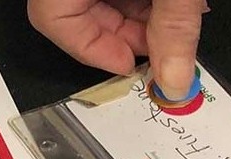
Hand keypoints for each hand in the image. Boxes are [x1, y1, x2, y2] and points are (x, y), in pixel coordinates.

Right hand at [27, 0, 207, 97]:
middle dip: (127, 36)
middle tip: (162, 47)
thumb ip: (174, 26)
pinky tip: (169, 1)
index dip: (95, 50)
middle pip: (77, 13)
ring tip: (172, 20)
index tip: (131, 64)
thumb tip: (175, 79)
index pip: (55, 20)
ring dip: (138, 17)